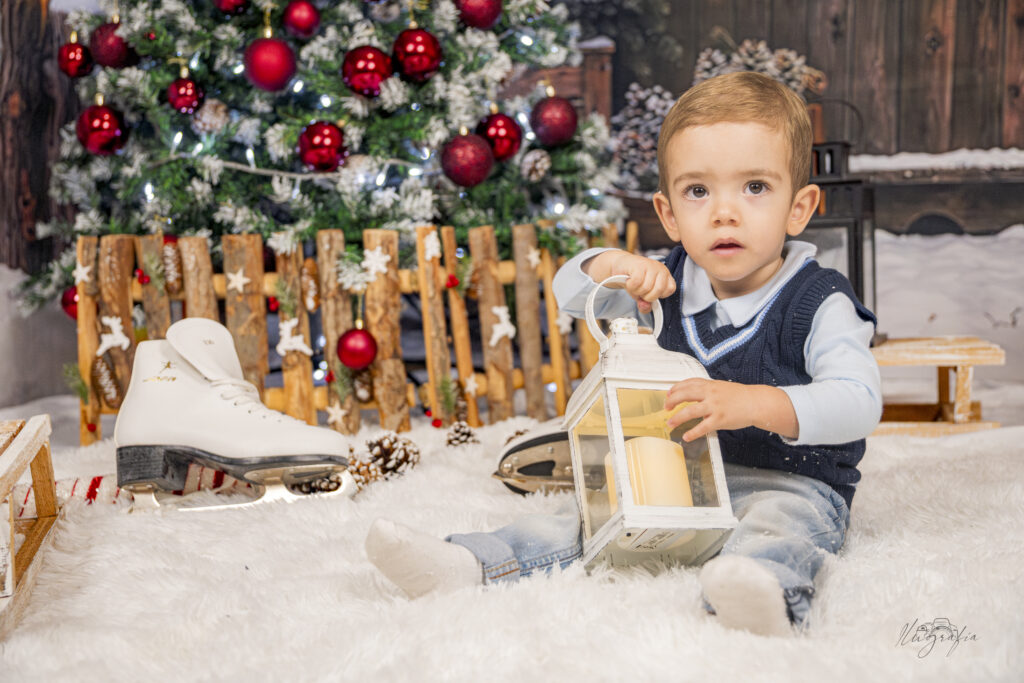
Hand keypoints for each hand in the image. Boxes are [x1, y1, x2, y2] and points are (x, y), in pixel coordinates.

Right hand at [584, 251, 674, 312]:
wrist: (621, 266)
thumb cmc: (634, 279)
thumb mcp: (642, 295)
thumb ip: (645, 305)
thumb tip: (645, 306)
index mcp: (665, 276)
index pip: (670, 289)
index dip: (658, 295)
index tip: (650, 293)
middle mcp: (660, 269)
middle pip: (659, 290)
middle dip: (647, 296)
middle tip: (640, 291)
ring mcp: (650, 266)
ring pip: (647, 287)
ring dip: (636, 291)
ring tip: (634, 286)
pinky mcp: (639, 265)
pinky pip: (637, 282)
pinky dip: (631, 286)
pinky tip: (629, 282)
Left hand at [664, 379, 798, 441]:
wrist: (757, 402)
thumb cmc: (740, 396)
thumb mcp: (721, 387)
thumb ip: (707, 390)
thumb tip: (693, 395)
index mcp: (710, 385)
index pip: (688, 383)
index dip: (675, 388)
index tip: (668, 394)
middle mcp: (710, 394)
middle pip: (685, 394)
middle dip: (672, 401)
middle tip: (666, 408)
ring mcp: (715, 407)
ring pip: (690, 411)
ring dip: (677, 418)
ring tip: (670, 424)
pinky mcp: (720, 419)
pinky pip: (703, 427)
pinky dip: (693, 433)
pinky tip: (686, 436)